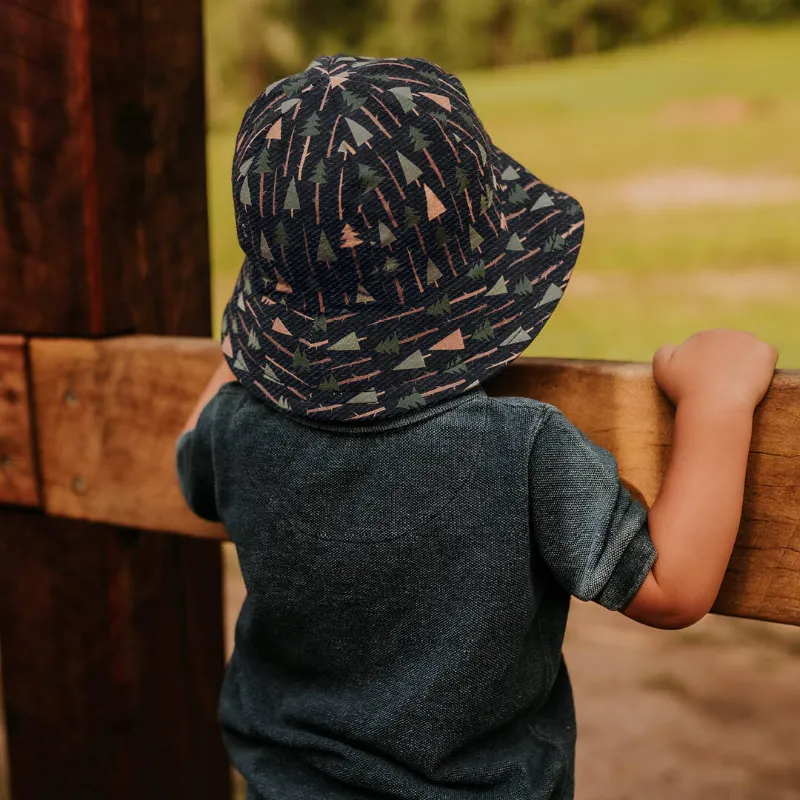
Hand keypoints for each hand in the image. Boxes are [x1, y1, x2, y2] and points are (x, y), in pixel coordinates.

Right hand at [653, 329, 777, 411]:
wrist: (713, 405)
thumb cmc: (685, 391)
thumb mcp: (661, 369)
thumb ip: (664, 351)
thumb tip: (674, 346)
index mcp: (700, 337)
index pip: (708, 350)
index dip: (708, 369)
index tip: (706, 385)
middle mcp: (723, 332)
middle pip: (729, 348)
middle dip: (727, 363)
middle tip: (722, 387)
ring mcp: (746, 340)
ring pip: (747, 352)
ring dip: (744, 364)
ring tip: (736, 386)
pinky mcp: (764, 351)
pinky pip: (766, 356)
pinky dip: (762, 368)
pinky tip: (751, 382)